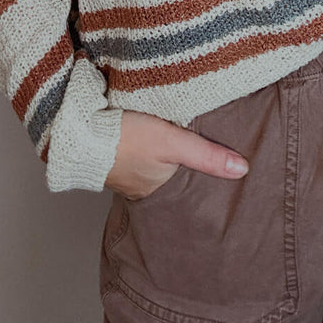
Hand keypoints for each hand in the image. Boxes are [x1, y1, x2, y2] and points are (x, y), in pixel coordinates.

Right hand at [104, 110, 249, 200]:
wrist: (79, 132)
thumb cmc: (125, 139)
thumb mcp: (173, 143)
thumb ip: (207, 155)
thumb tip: (243, 170)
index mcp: (158, 191)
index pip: (188, 187)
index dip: (202, 180)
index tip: (220, 175)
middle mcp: (142, 187)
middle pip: (172, 176)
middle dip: (184, 167)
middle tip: (203, 155)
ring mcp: (125, 172)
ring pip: (154, 165)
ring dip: (163, 156)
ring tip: (180, 146)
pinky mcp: (112, 154)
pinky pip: (136, 155)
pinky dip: (145, 148)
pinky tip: (149, 138)